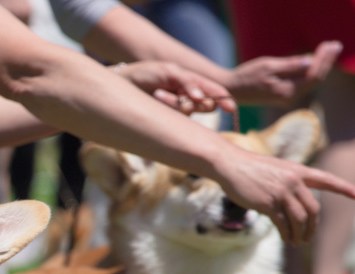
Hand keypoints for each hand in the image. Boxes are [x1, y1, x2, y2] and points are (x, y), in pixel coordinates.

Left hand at [115, 61, 237, 114]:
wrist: (124, 83)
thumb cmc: (146, 74)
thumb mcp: (168, 72)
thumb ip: (186, 81)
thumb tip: (200, 97)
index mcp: (193, 82)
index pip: (215, 92)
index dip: (224, 100)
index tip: (230, 108)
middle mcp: (189, 97)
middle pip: (206, 106)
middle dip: (195, 101)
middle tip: (179, 94)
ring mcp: (178, 110)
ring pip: (190, 112)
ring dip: (176, 103)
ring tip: (159, 93)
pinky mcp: (168, 120)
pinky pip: (176, 119)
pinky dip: (168, 108)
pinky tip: (156, 98)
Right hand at [212, 145, 354, 244]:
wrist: (230, 165)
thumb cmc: (250, 168)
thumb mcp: (276, 171)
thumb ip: (289, 184)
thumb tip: (292, 205)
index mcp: (299, 171)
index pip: (327, 180)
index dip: (344, 188)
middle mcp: (294, 181)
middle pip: (313, 208)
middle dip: (312, 227)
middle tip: (308, 237)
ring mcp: (281, 192)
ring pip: (300, 219)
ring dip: (300, 234)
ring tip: (297, 242)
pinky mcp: (268, 203)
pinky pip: (283, 223)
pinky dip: (287, 234)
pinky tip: (286, 238)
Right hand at [225, 40, 341, 106]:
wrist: (233, 90)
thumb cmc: (247, 76)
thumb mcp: (268, 65)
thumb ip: (290, 65)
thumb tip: (310, 62)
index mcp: (287, 91)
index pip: (314, 75)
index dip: (325, 59)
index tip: (330, 45)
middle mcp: (291, 97)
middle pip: (316, 79)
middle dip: (327, 61)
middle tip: (335, 45)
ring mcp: (289, 98)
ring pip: (312, 82)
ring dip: (322, 65)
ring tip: (329, 50)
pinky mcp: (286, 96)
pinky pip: (305, 83)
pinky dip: (313, 71)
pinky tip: (317, 61)